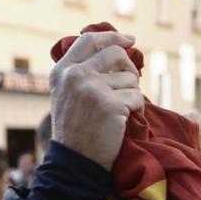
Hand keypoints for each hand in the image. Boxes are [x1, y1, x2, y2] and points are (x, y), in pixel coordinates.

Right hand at [49, 29, 145, 170]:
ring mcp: (92, 88)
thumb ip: (82, 72)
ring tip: (120, 111)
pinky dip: (137, 110)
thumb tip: (115, 48)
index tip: (129, 40)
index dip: (112, 36)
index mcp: (62, 71)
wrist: (75, 163)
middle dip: (129, 68)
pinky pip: (137, 98)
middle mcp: (75, 75)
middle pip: (116, 54)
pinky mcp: (110, 105)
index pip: (89, 40)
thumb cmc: (76, 131)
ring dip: (132, 94)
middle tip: (130, 84)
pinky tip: (126, 121)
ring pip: (130, 78)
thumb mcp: (68, 95)